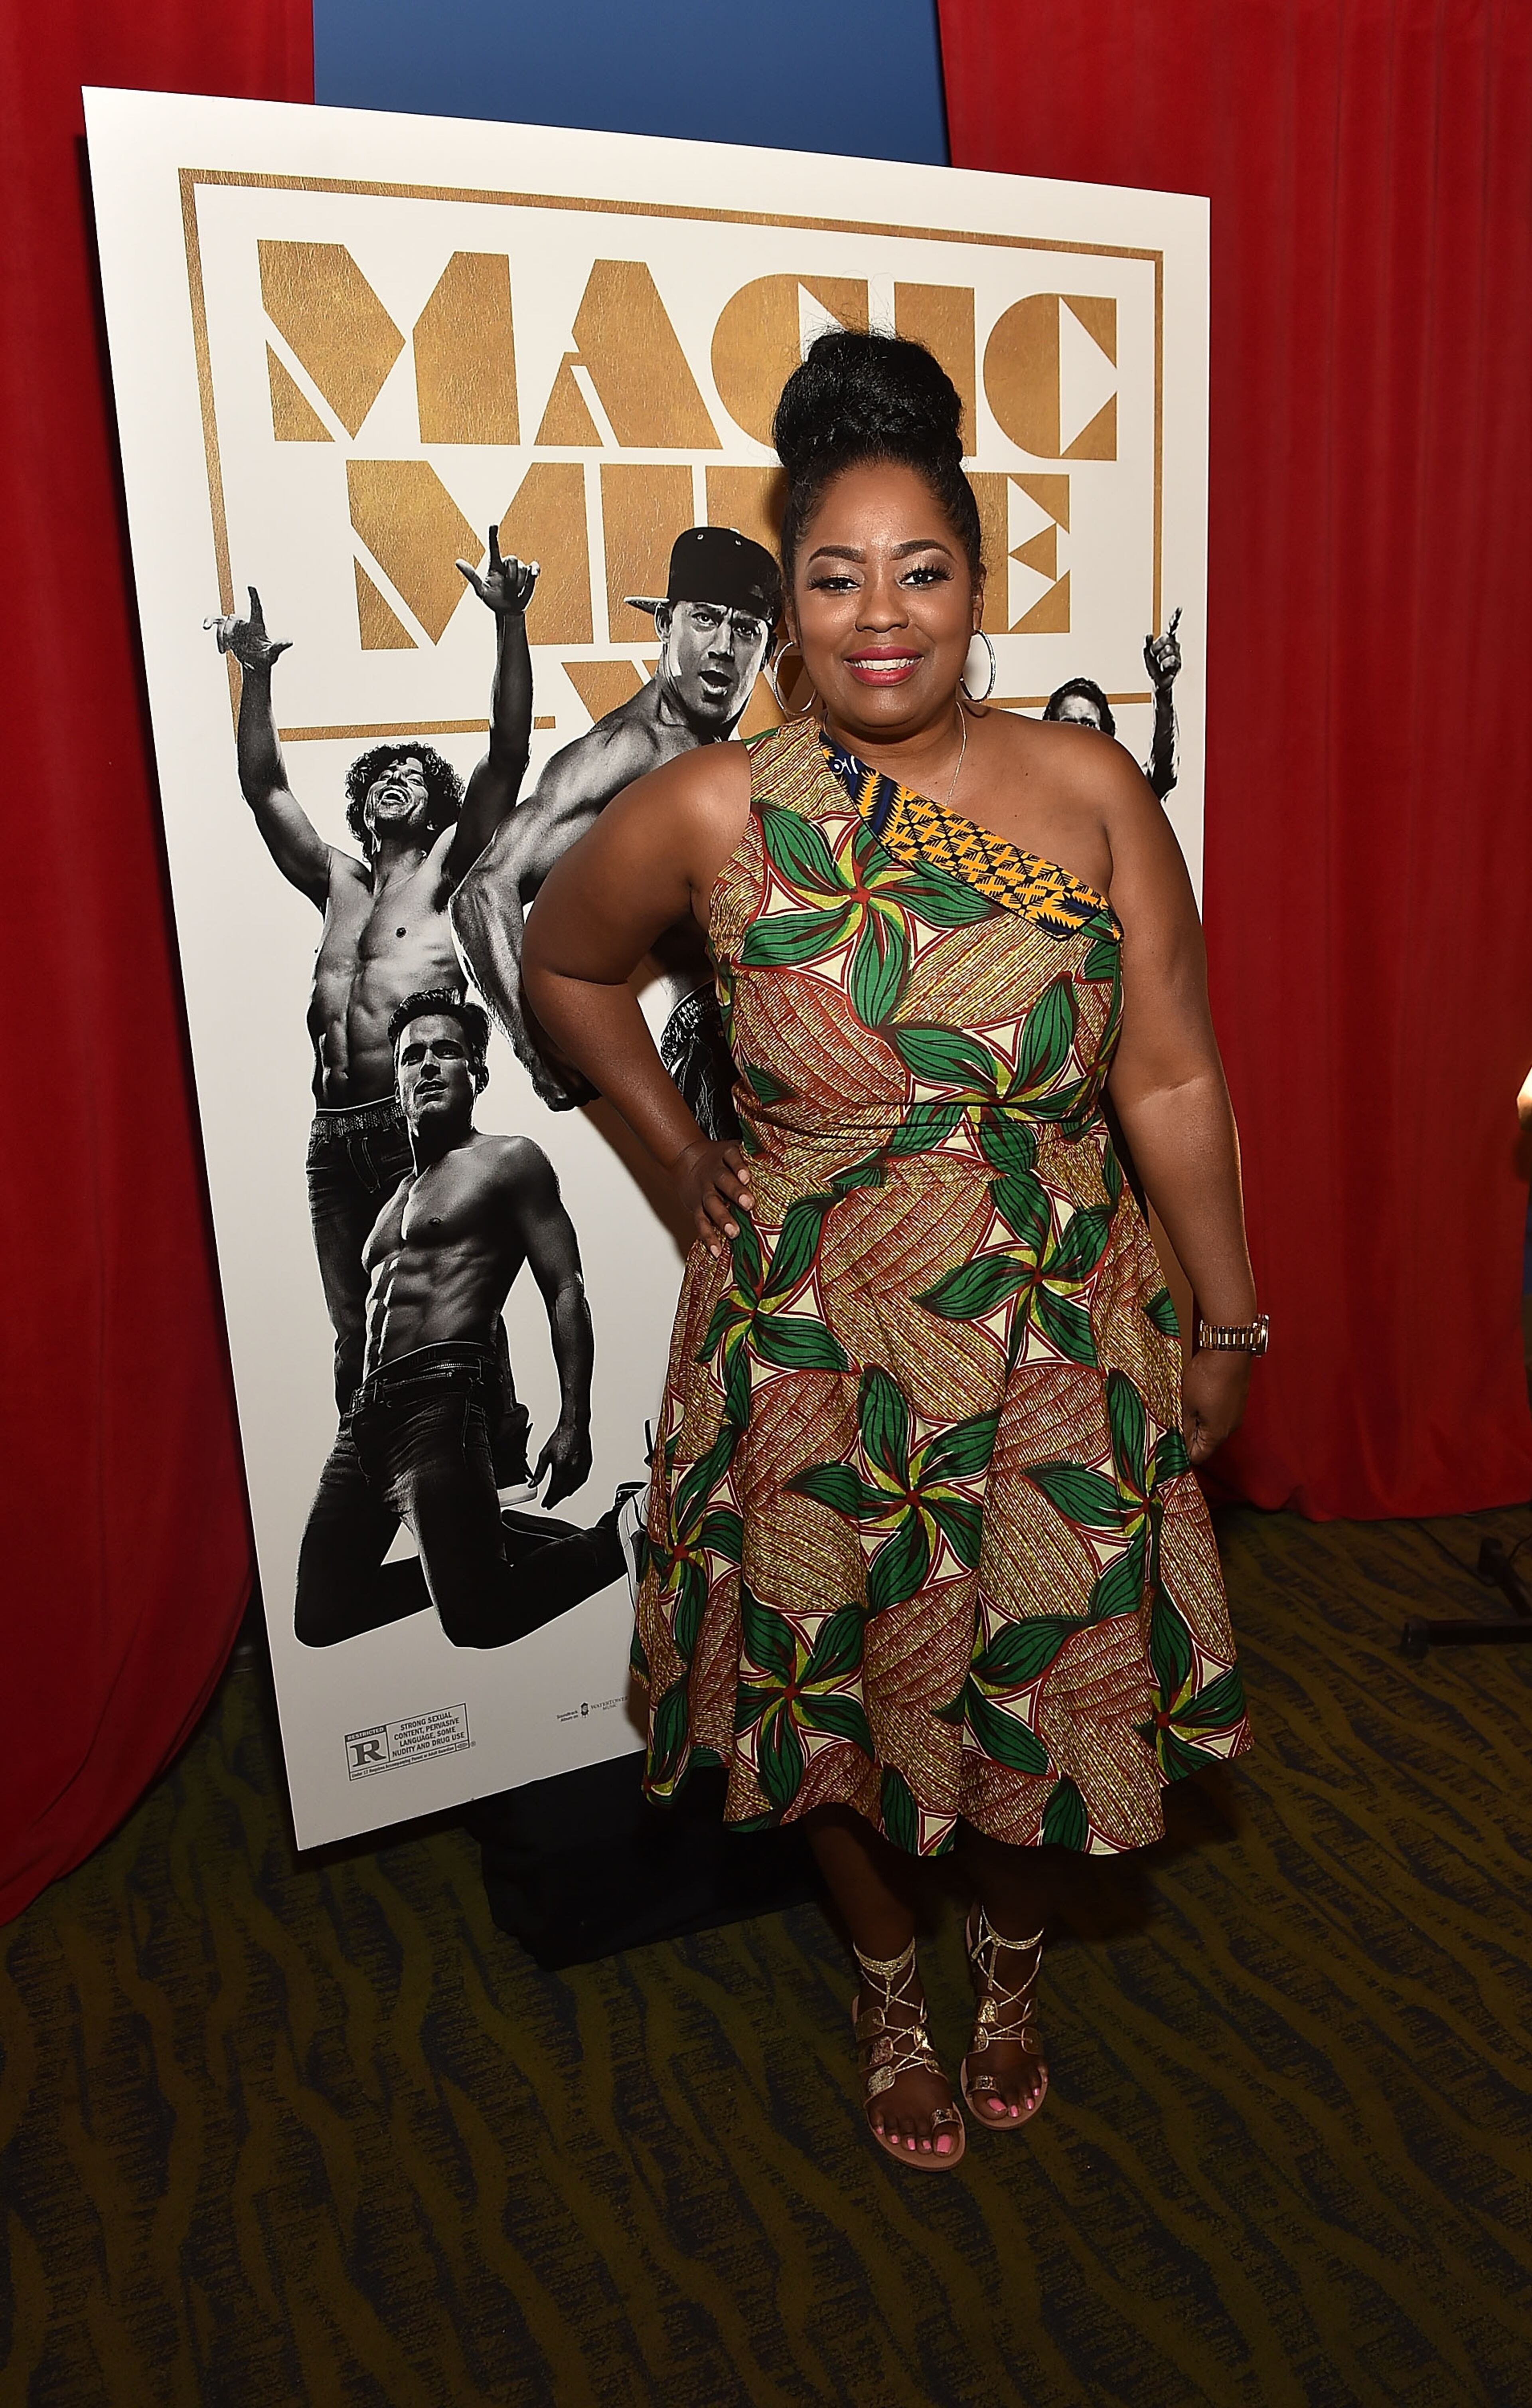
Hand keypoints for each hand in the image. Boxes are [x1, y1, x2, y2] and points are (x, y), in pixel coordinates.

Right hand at [205, 584, 291, 670]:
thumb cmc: (265, 658)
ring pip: (223, 623)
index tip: (251, 586)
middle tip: (229, 648)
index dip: (254, 597)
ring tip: (223, 651)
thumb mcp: (272, 654)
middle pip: (233, 619)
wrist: (253, 664)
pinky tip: (205, 627)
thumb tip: (290, 641)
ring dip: (221, 636)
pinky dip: (209, 622)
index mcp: (258, 623)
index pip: (256, 607)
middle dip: (228, 633)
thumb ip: (279, 647)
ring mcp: (235, 624)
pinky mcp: (225, 628)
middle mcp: (246, 621)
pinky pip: (215, 621)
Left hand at [456, 527, 537, 614]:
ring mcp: (519, 570)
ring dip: (519, 583)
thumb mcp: (480, 590)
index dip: (493, 535)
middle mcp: (506, 565)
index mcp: (494, 565)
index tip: (493, 524)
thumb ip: (471, 576)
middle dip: (512, 575)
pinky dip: (535, 570)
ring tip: (514, 591)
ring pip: (523, 568)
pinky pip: (534, 567)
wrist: (507, 611)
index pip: (494, 547)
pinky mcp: (530, 575)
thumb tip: (457, 561)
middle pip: (512, 559)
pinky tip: (534, 575)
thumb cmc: (492, 600)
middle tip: (508, 588)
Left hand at [535, 1417, 591, 1509]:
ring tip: (558, 1498)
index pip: (555, 1489)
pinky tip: (570, 1489)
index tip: (545, 1504)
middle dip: (556, 1499)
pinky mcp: (587, 1465)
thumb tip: (533, 1484)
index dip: (549, 1499)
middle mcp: (573, 1468)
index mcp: (561, 1466)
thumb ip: (539, 1472)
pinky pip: (581, 1481)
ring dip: (565, 1495)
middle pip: (564, 1491)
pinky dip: (575, 1487)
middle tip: (550, 1503)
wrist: (574, 1426)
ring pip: (574, 1488)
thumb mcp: (544, 1455)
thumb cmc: (560, 1437)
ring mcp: (582, 1467)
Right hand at [672, 1138, 754, 1257]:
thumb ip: (754, 1156)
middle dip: (735, 1192)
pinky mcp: (696, 1207)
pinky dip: (708, 1238)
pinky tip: (717, 1251)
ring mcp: (704, 1191)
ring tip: (733, 1232)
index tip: (747, 1177)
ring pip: (711, 1203)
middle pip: (723, 1181)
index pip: (732, 1158)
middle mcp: (713, 1173)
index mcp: (725, 1156)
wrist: (685, 1159)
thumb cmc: (720, 1160)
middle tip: (748, 1204)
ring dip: (722, 1218)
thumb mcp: (734, 1150)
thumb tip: (787, 1162)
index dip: (739, 1166)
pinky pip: (701, 1223)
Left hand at [1144, 605, 1181, 687]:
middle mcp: (1175, 645)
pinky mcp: (1179, 664)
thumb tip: (1148, 634)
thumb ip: (1147, 644)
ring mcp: (1178, 654)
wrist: (1158, 682)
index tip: (1180, 608)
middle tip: (1156, 657)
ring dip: (1160, 659)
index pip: (1172, 627)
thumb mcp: (1147, 654)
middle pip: (1165, 639)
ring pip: (1167, 650)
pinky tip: (1165, 669)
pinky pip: (1170, 660)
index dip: (1176, 617)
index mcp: (1167, 640)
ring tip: (1161, 664)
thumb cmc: (1153, 666)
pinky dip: (1164, 665)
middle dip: (1156, 648)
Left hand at [1180, 1345, 1250, 1464]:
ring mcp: (1235, 1414)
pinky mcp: (1236, 1402)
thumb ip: (1183, 1428)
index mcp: (1217, 1434)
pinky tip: (1197, 1397)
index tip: (1168, 1441)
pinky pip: (1219, 1414)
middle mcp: (1230, 1428)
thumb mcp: (1186, 1405)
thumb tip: (1179, 1445)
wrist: (1228, 1351)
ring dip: (1197, 1421)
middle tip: (1173, 1420)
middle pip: (1206, 1442)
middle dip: (1189, 1435)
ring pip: (1212, 1427)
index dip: (1182, 1451)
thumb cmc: (1207, 1377)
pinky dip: (1207, 1410)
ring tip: (1184, 1406)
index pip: (1198, 1456)